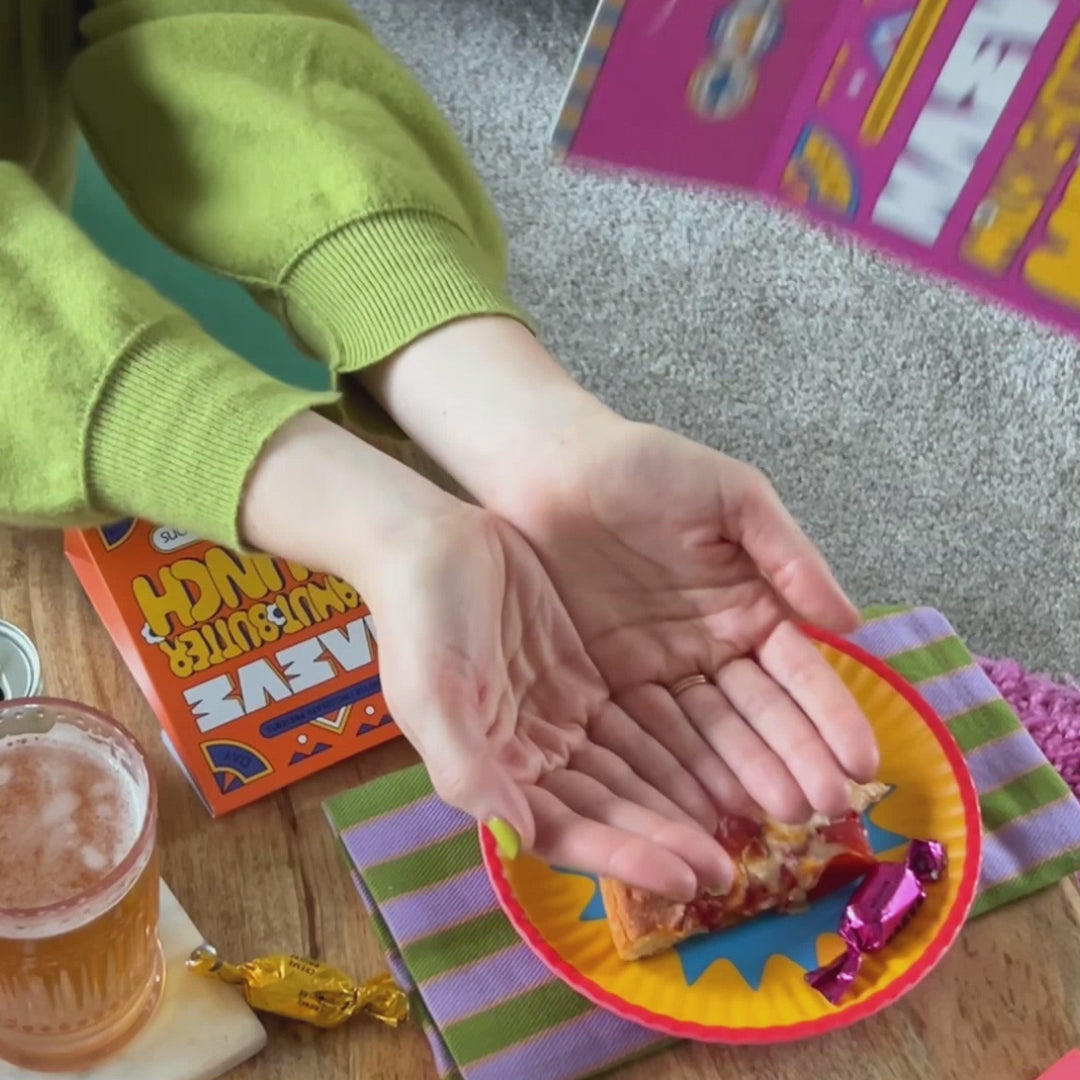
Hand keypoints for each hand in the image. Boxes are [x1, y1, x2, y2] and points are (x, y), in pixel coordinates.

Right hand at [241, 412, 730, 898]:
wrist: (430, 542)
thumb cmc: (422, 617)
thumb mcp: (432, 692)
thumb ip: (467, 768)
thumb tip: (514, 837)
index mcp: (490, 770)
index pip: (563, 829)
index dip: (622, 858)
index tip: (685, 878)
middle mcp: (527, 755)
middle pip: (605, 809)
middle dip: (662, 841)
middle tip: (727, 869)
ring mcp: (558, 717)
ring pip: (627, 772)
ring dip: (674, 803)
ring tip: (736, 827)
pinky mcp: (581, 679)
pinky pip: (634, 723)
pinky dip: (672, 748)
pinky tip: (716, 767)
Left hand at [503, 418, 879, 823]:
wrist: (552, 469)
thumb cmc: (646, 468)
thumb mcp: (730, 496)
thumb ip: (787, 554)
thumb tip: (852, 624)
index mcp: (750, 605)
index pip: (797, 669)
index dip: (829, 714)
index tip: (862, 762)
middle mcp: (711, 648)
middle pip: (757, 712)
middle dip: (793, 759)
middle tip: (823, 810)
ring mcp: (659, 670)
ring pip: (706, 732)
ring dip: (741, 776)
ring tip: (774, 818)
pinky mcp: (606, 683)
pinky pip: (643, 731)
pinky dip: (672, 769)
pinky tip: (701, 807)